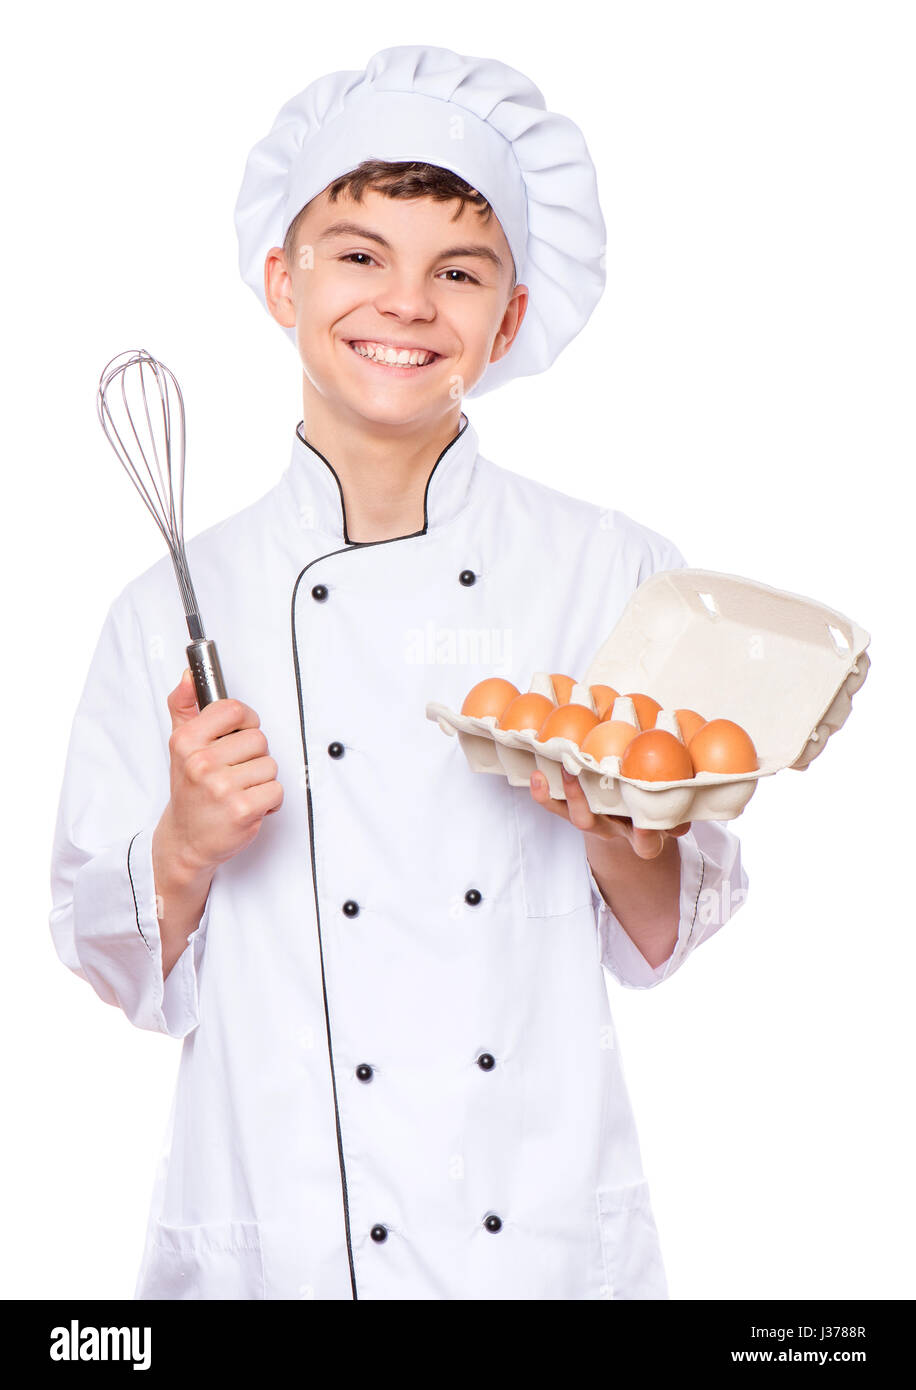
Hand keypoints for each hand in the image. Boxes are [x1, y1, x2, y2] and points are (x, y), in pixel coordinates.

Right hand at [158, 668, 283, 878]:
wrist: (185, 840)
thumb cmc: (189, 792)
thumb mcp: (179, 746)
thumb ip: (184, 707)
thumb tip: (188, 676)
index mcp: (186, 741)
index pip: (234, 710)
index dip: (246, 721)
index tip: (240, 733)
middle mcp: (201, 763)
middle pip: (258, 738)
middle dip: (254, 755)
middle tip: (235, 772)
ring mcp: (221, 787)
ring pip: (270, 765)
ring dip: (262, 780)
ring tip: (240, 791)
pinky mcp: (242, 810)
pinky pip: (277, 790)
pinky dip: (269, 800)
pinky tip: (248, 805)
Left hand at [530, 766, 689, 859]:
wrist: (631, 827)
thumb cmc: (657, 804)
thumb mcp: (674, 804)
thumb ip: (684, 788)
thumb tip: (688, 751)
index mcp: (644, 832)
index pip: (647, 841)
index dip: (646, 833)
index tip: (645, 822)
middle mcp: (617, 830)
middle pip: (603, 829)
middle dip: (593, 811)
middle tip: (581, 783)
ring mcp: (595, 822)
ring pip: (578, 817)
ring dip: (568, 795)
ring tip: (564, 768)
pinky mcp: (574, 812)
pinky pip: (556, 807)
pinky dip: (545, 794)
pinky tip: (538, 775)